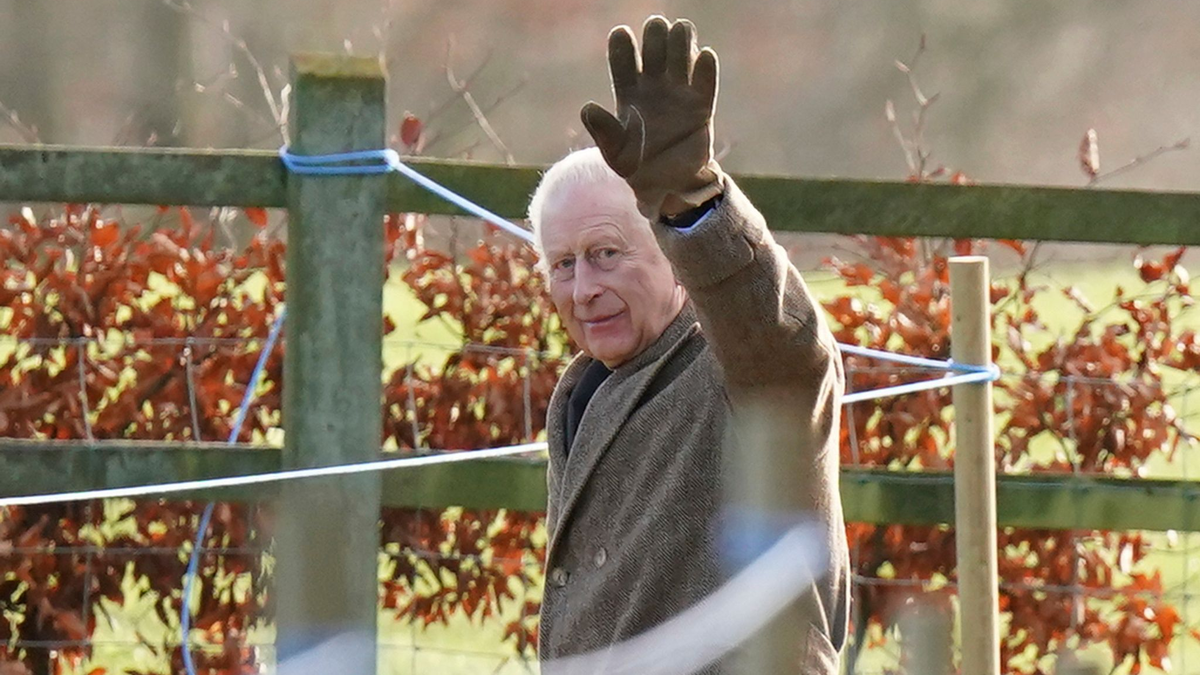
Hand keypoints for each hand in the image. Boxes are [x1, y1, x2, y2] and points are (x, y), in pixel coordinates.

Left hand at [581, 16, 724, 218]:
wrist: (667, 187)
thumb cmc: (636, 168)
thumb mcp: (614, 153)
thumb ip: (603, 131)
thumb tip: (588, 108)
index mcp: (628, 92)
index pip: (623, 59)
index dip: (622, 44)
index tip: (622, 34)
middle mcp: (654, 85)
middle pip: (655, 47)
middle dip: (656, 35)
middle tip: (656, 29)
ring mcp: (679, 93)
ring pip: (681, 55)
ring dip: (681, 41)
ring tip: (680, 35)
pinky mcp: (702, 106)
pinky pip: (706, 81)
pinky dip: (706, 68)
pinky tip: (705, 57)